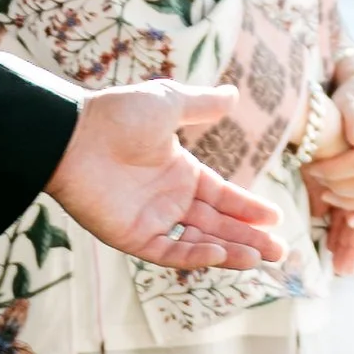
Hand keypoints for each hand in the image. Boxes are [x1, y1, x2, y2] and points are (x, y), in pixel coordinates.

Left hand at [47, 83, 287, 270]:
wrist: (73, 136)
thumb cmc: (118, 115)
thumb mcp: (169, 102)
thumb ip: (203, 104)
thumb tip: (234, 95)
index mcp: (180, 172)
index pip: (223, 196)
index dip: (248, 208)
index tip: (275, 217)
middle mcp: (169, 199)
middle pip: (218, 224)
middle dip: (250, 238)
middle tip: (280, 252)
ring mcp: (151, 219)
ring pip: (200, 241)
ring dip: (230, 251)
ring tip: (260, 258)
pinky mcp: (132, 236)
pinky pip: (169, 251)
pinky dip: (195, 255)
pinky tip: (220, 253)